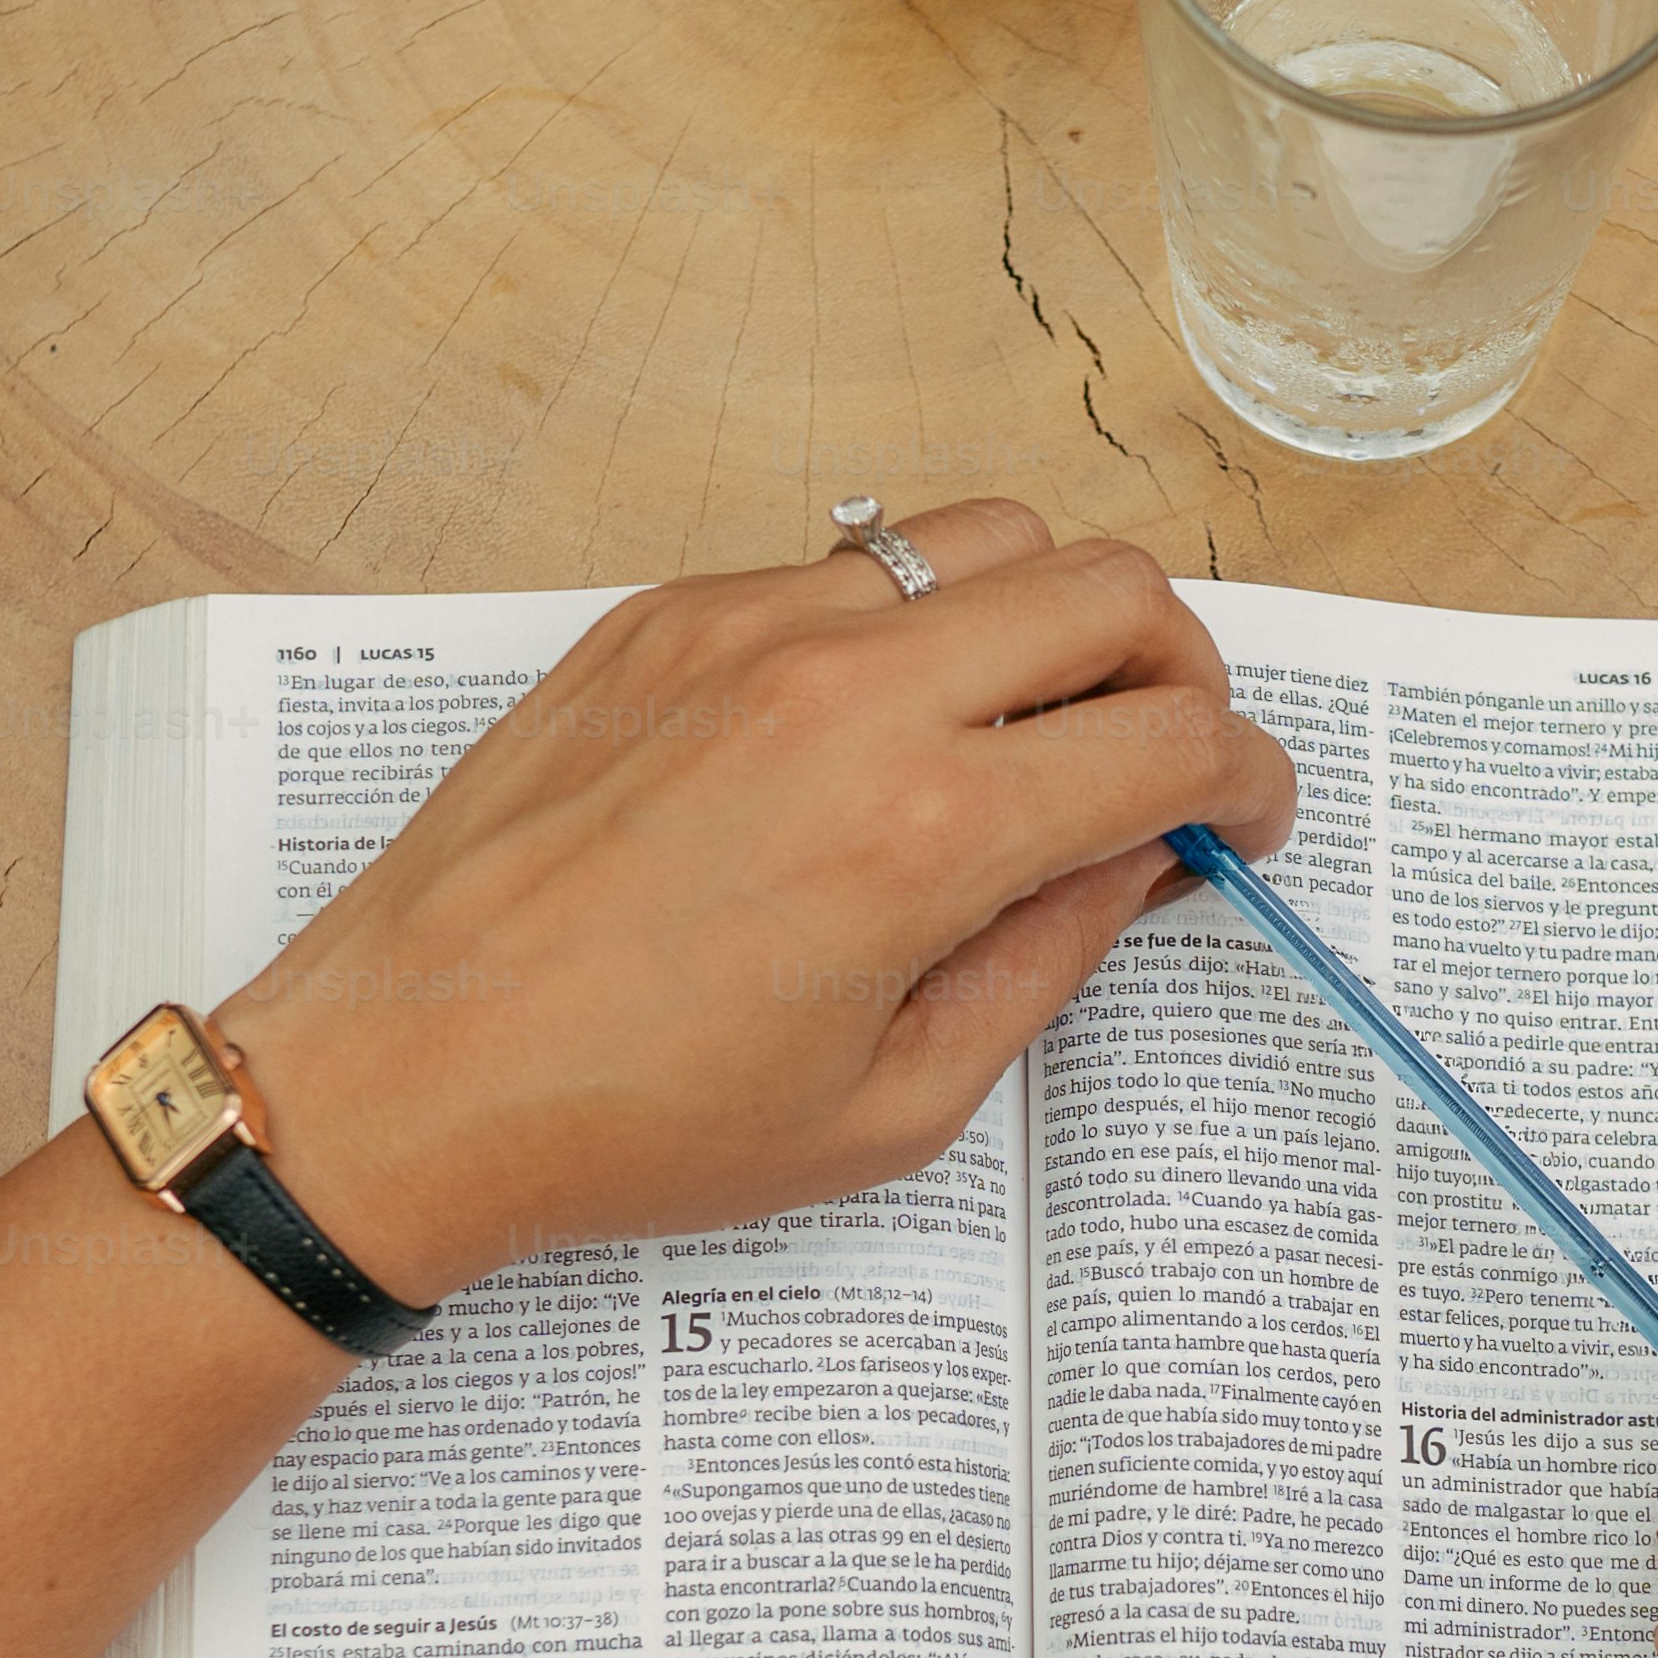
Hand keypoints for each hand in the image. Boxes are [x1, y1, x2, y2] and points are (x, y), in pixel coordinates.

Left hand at [201, 501, 1292, 1305]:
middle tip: (1163, 754)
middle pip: (1111, 586)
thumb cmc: (635, 1121)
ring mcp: (751, 629)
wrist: (410, 1075)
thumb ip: (1047, 958)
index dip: (1247, 778)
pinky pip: (846, 566)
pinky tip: (870, 734)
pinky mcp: (666, 613)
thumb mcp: (896, 1102)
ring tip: (1027, 726)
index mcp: (927, 829)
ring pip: (985, 536)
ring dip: (1050, 617)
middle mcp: (851, 692)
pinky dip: (905, 626)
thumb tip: (1137, 857)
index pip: (1174, 737)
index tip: (1243, 815)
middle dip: (1181, 666)